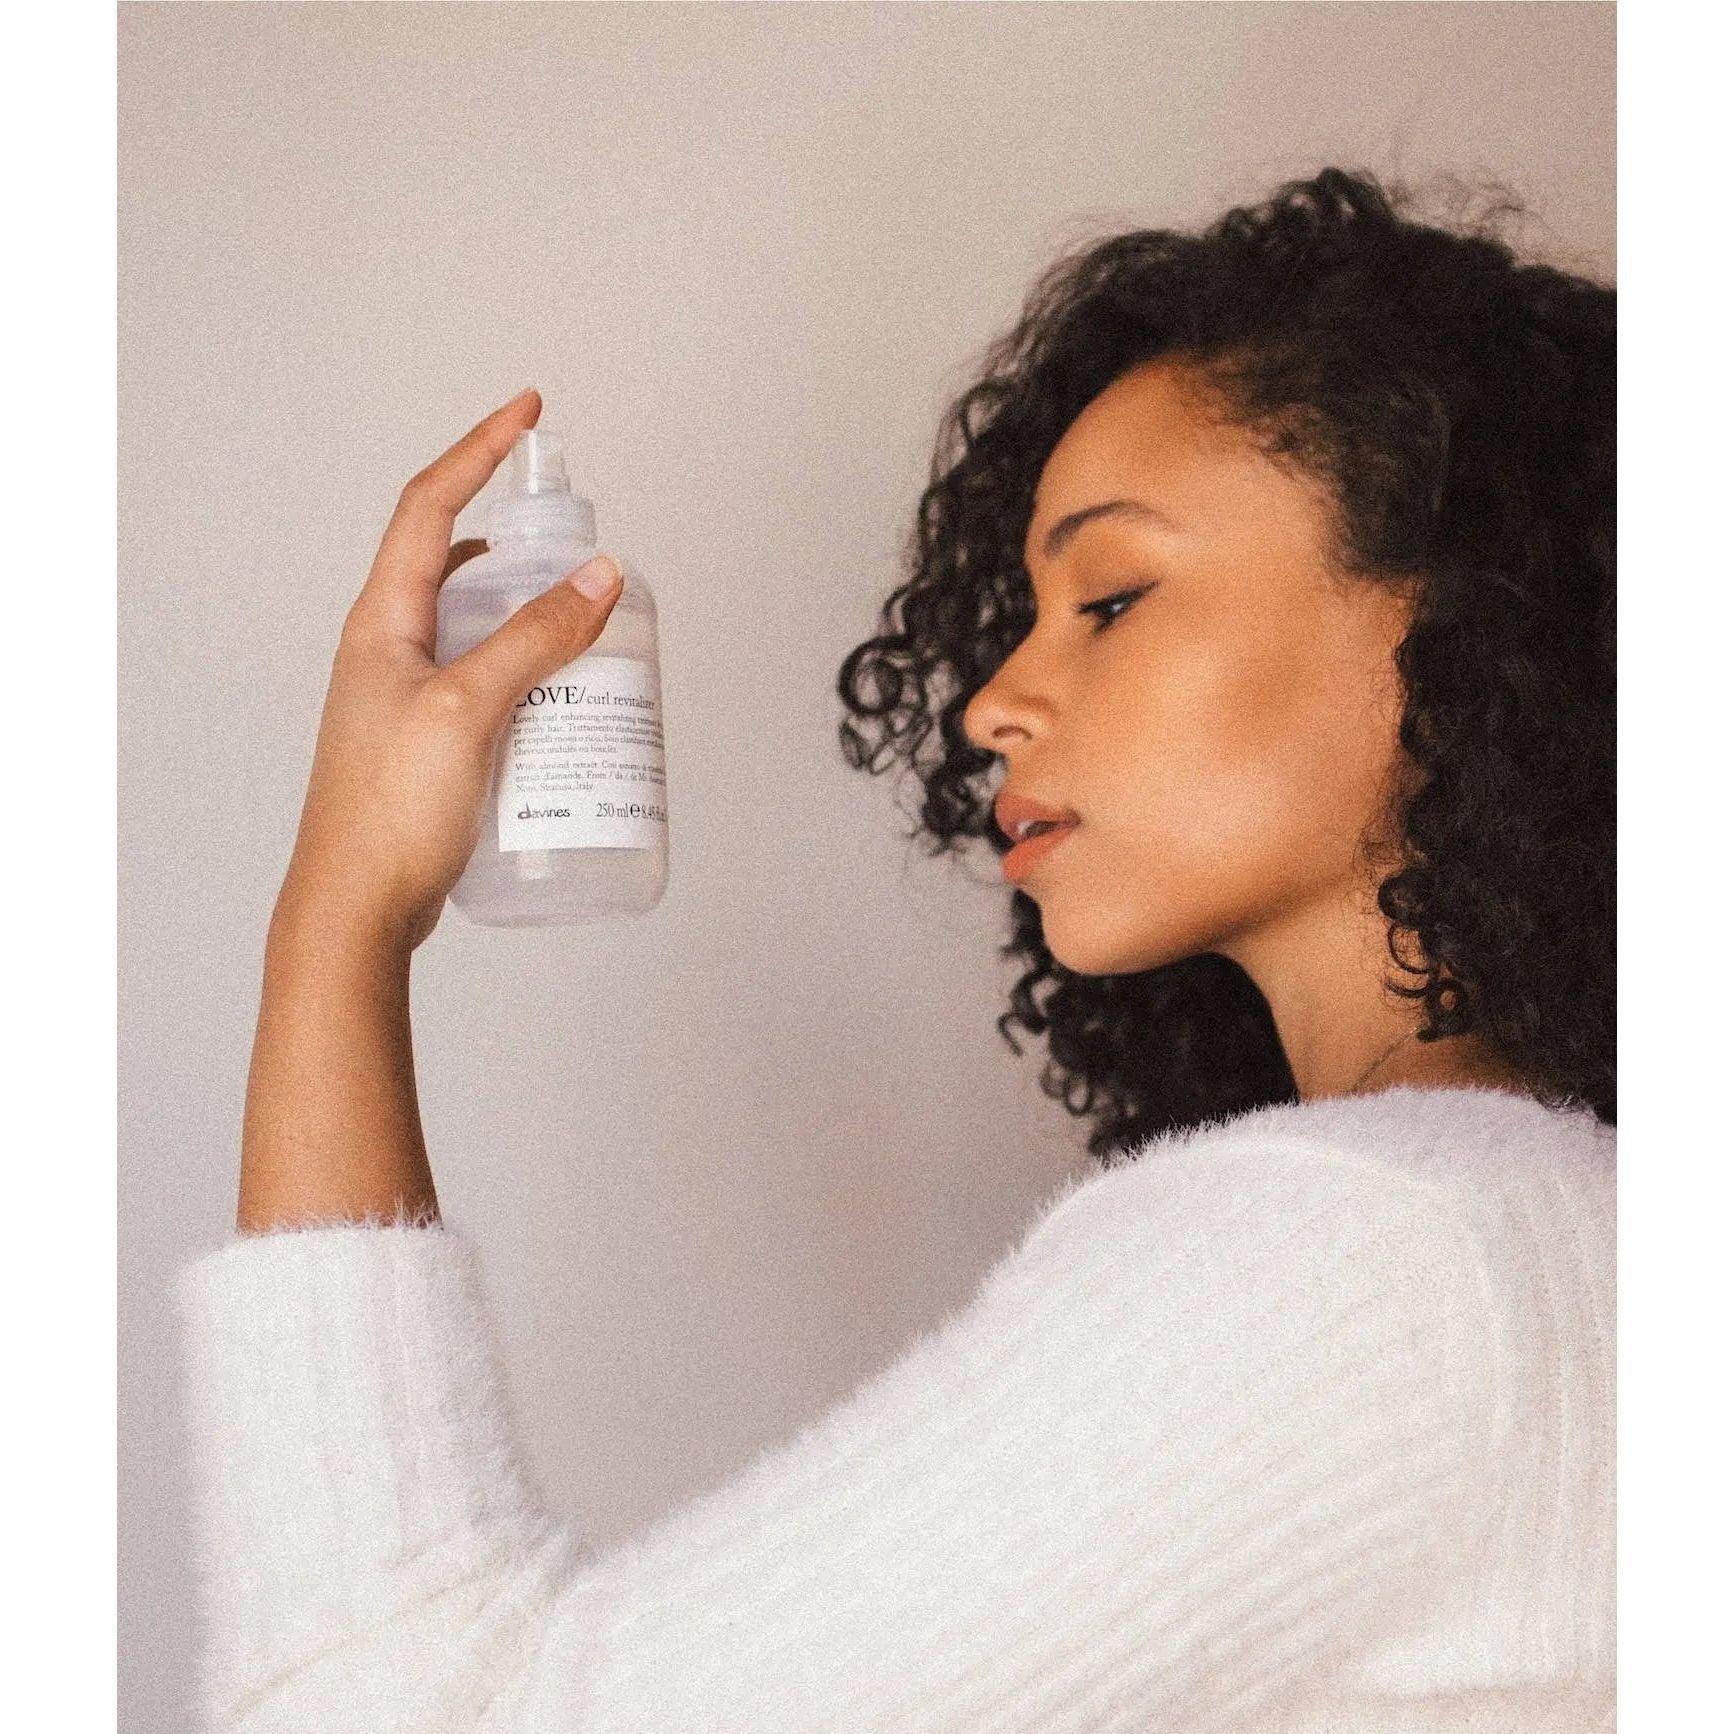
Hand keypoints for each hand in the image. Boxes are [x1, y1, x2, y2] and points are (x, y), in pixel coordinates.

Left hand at [274, 388, 623, 954]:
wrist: (357, 908)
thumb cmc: (390, 811)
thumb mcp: (469, 708)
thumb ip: (535, 639)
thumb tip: (597, 577)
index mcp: (382, 621)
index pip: (429, 505)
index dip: (478, 450)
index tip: (528, 412)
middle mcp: (390, 648)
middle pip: (458, 561)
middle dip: (522, 539)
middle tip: (581, 541)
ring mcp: (410, 696)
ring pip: (479, 627)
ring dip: (532, 612)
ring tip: (590, 622)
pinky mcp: (434, 742)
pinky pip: (489, 682)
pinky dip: (531, 672)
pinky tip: (566, 697)